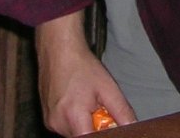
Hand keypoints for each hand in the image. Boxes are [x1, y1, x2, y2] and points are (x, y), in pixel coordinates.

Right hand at [36, 11, 135, 136]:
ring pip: (74, 133)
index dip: (103, 134)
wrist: (59, 50)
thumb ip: (121, 111)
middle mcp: (57, 123)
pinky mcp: (46, 119)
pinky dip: (74, 120)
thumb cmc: (82, 66)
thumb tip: (133, 126)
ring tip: (86, 100)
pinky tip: (77, 101)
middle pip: (83, 137)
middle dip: (94, 127)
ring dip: (84, 124)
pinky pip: (65, 127)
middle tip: (98, 107)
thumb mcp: (108, 87)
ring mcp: (50, 122)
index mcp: (73, 116)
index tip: (108, 124)